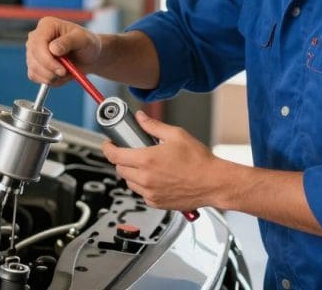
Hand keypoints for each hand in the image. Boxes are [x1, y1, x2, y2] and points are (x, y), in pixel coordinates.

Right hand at [25, 16, 101, 85]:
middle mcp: (36, 37)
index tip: (62, 70)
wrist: (88, 57)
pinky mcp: (33, 64)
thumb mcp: (84, 40)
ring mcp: (33, 51)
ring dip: (51, 77)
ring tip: (65, 72)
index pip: (38, 43)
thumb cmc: (87, 44)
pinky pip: (35, 77)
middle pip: (33, 58)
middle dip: (49, 70)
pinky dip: (49, 80)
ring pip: (34, 70)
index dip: (47, 59)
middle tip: (65, 73)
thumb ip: (69, 41)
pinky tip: (60, 75)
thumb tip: (53, 49)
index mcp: (46, 25)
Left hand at [102, 110, 231, 211]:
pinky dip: (143, 185)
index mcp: (147, 160)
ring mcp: (150, 193)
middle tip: (132, 152)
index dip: (107, 148)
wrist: (214, 183)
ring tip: (147, 165)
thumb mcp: (176, 135)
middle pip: (120, 169)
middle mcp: (146, 179)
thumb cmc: (199, 161)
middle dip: (122, 159)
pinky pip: (141, 193)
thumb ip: (153, 126)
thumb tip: (141, 118)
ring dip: (132, 173)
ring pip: (129, 182)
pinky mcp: (157, 203)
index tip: (108, 144)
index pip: (114, 155)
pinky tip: (156, 177)